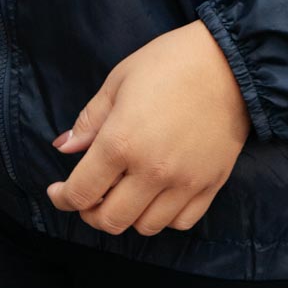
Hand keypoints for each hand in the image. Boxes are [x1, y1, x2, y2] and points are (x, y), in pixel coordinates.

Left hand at [45, 21, 252, 236]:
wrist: (230, 61)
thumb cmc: (169, 62)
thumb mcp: (119, 81)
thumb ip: (90, 120)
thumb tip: (64, 147)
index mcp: (122, 142)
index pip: (81, 192)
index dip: (62, 197)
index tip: (58, 190)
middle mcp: (152, 170)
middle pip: (110, 220)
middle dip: (90, 213)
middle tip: (88, 196)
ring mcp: (185, 182)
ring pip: (146, 226)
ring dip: (127, 216)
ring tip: (123, 195)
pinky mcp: (211, 185)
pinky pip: (181, 221)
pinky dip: (163, 217)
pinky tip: (156, 196)